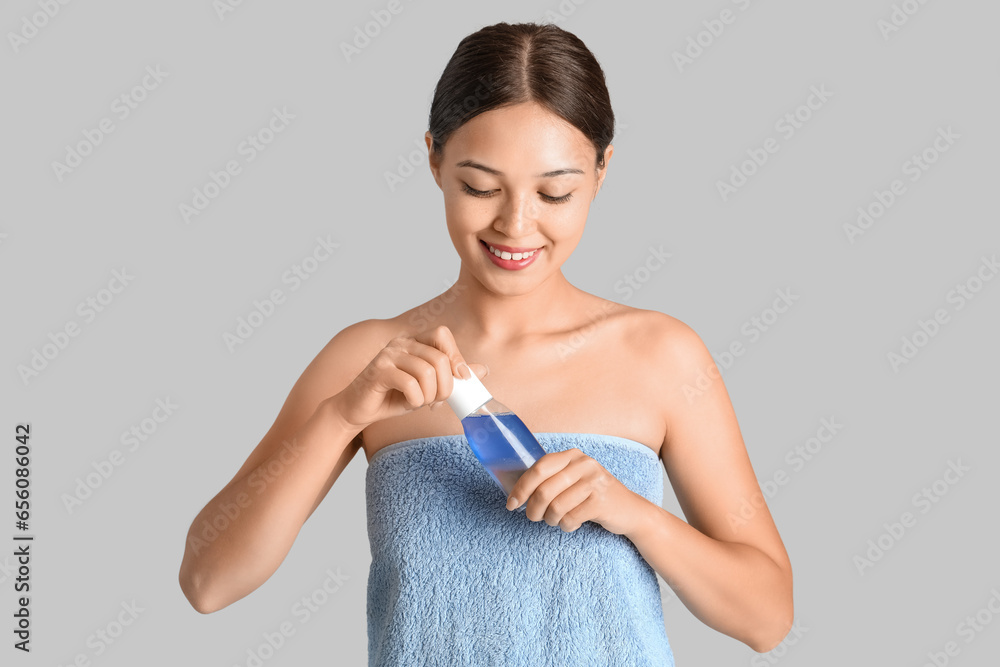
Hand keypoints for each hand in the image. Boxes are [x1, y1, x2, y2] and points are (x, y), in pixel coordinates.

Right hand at [331, 325, 488, 429]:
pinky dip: (416, 400)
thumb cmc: (394, 396)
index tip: (460, 379)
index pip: (442, 334)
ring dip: (430, 395)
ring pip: (427, 372)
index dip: (455, 357)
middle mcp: (401, 343)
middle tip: (438, 401)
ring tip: (422, 402)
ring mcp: (388, 355)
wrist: (359, 410)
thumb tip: (483, 370)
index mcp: (414, 341)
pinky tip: (410, 404)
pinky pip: (410, 384)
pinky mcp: (378, 371)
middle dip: (446, 386)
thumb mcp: (429, 387)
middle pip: (439, 358)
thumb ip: (452, 376)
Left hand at [505, 448, 644, 535]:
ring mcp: (594, 481)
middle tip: (533, 517)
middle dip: (532, 509)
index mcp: (572, 456)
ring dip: (551, 520)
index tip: (511, 504)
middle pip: (543, 491)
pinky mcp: (601, 501)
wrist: (629, 510)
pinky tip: (572, 523)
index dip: (521, 488)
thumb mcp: (573, 480)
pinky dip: (566, 526)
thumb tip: (516, 493)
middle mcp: (583, 464)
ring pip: (555, 508)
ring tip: (556, 520)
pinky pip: (570, 519)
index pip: (538, 469)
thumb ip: (550, 480)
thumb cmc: (592, 496)